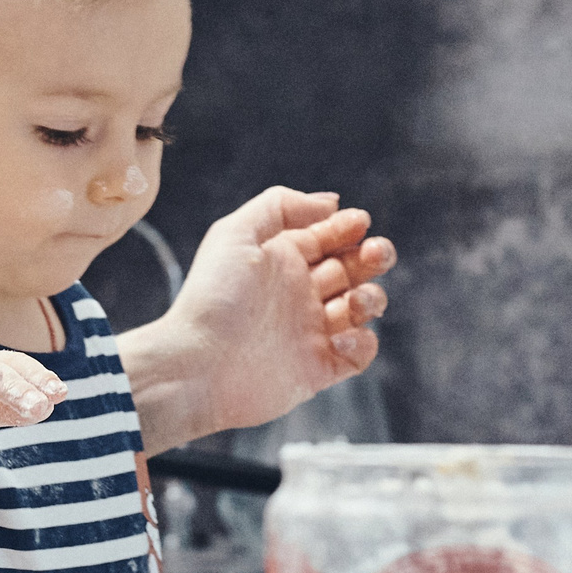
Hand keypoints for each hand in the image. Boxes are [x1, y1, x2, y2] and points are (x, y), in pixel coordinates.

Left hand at [127, 187, 395, 446]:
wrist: (197, 367)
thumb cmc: (211, 299)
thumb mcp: (234, 234)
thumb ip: (279, 206)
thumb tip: (329, 203)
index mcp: (280, 260)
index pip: (328, 236)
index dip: (348, 226)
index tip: (358, 222)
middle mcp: (297, 293)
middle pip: (353, 268)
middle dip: (373, 256)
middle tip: (374, 253)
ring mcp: (309, 331)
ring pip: (362, 308)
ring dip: (371, 297)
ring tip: (353, 300)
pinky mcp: (317, 369)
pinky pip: (358, 354)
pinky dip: (362, 344)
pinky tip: (339, 338)